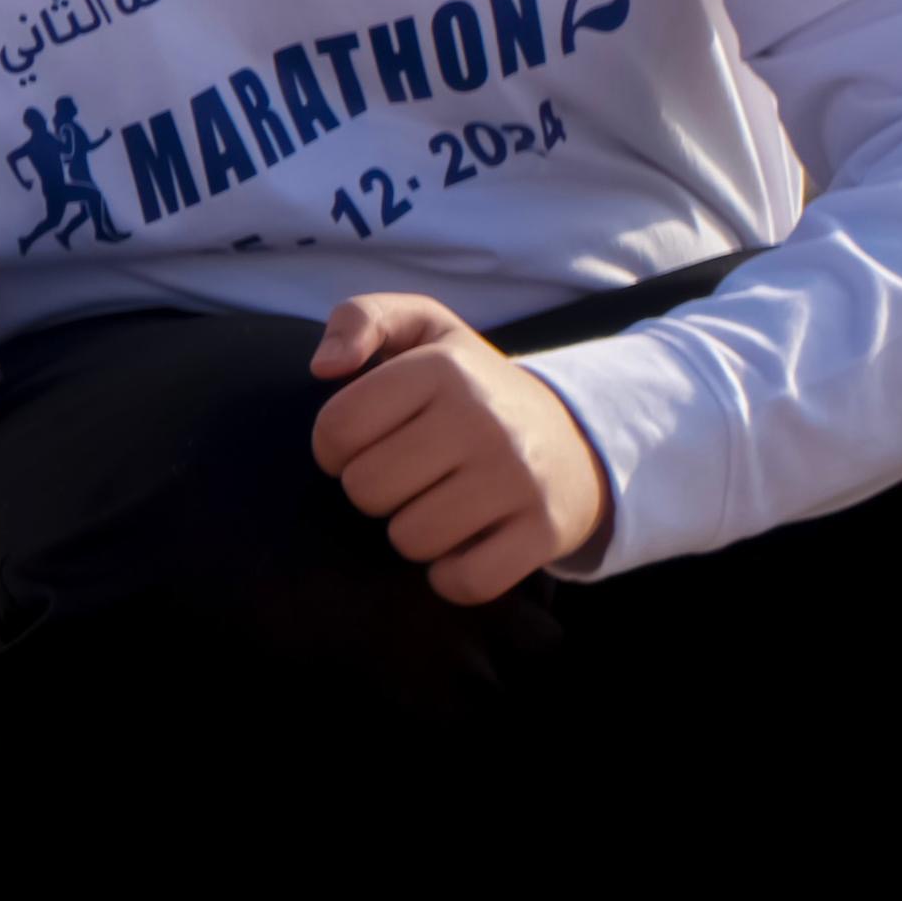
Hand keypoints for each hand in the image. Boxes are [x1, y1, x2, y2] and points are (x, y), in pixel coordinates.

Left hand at [312, 293, 609, 601]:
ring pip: (409, 539)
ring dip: (410, 532)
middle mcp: (484, 420)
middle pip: (366, 488)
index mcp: (442, 368)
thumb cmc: (471, 388)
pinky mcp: (546, 531)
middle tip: (406, 475)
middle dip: (373, 489)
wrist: (578, 438)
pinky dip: (451, 576)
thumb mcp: (422, 330)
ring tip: (436, 503)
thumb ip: (360, 318)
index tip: (362, 445)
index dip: (332, 448)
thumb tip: (323, 366)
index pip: (335, 429)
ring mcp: (520, 478)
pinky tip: (462, 546)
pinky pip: (465, 582)